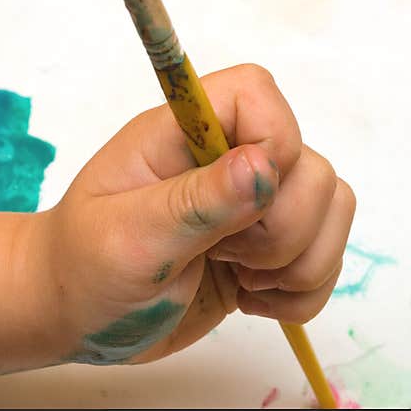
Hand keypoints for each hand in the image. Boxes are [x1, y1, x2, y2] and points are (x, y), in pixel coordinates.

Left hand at [34, 64, 355, 365]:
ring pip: (332, 209)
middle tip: (225, 257)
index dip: (274, 145)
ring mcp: (253, 205)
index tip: (242, 206)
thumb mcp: (126, 240)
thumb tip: (261, 167)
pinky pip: (328, 256)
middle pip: (312, 167)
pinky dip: (303, 292)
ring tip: (242, 280)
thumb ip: (193, 204)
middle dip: (284, 231)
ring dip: (300, 264)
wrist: (78, 317)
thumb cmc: (83, 270)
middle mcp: (227, 159)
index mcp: (184, 134)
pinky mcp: (269, 248)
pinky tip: (252, 300)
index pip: (259, 93)